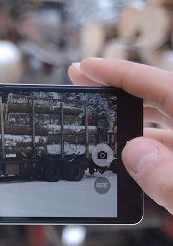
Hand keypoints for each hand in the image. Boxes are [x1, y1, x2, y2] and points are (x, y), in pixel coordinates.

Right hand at [69, 58, 172, 213]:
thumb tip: (134, 152)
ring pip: (167, 132)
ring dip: (133, 129)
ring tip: (98, 131)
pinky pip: (171, 155)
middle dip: (120, 94)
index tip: (86, 67)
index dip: (121, 73)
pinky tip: (128, 167)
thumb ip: (168, 177)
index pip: (161, 85)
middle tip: (83, 88)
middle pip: (161, 100)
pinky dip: (150, 156)